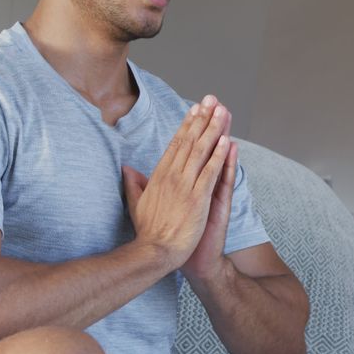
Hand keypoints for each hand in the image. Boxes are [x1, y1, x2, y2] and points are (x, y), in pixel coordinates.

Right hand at [121, 95, 231, 269]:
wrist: (155, 253)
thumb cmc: (148, 232)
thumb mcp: (136, 204)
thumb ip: (133, 184)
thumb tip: (126, 168)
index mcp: (159, 176)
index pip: (175, 144)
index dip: (187, 125)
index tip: (195, 109)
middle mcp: (172, 176)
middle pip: (190, 141)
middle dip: (202, 118)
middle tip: (212, 100)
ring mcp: (185, 185)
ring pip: (201, 151)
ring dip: (213, 129)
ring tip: (222, 111)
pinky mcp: (198, 198)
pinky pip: (211, 172)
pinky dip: (219, 155)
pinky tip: (227, 140)